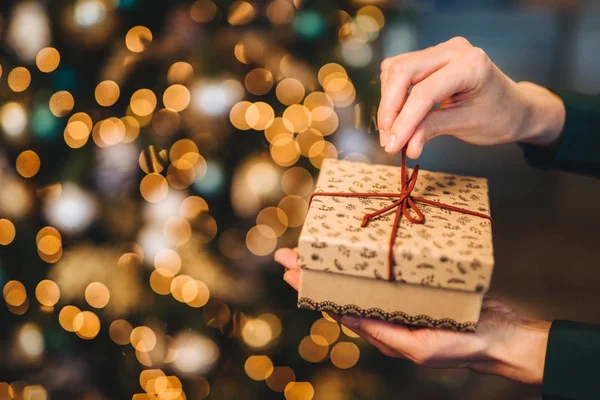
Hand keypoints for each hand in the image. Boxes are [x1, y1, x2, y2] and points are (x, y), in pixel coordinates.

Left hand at [275, 247, 550, 384]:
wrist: (503, 336)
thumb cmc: (463, 346)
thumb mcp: (419, 347)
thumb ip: (384, 334)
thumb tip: (347, 318)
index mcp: (383, 331)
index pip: (338, 306)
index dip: (312, 288)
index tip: (290, 271)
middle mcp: (388, 312)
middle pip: (343, 287)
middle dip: (315, 271)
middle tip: (289, 253)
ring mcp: (402, 297)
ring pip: (362, 275)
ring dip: (338, 260)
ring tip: (315, 245)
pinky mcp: (418, 282)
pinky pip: (388, 268)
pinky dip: (369, 256)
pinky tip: (360, 244)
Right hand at [378, 36, 565, 157]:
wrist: (513, 107)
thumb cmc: (497, 117)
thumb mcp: (465, 126)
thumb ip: (430, 130)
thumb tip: (403, 146)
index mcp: (471, 64)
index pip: (424, 92)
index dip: (403, 121)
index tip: (392, 146)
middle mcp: (453, 50)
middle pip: (402, 73)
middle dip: (389, 109)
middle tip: (388, 140)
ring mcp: (440, 50)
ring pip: (395, 70)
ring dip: (388, 102)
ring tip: (393, 132)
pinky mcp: (429, 57)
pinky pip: (398, 70)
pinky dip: (392, 94)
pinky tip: (399, 115)